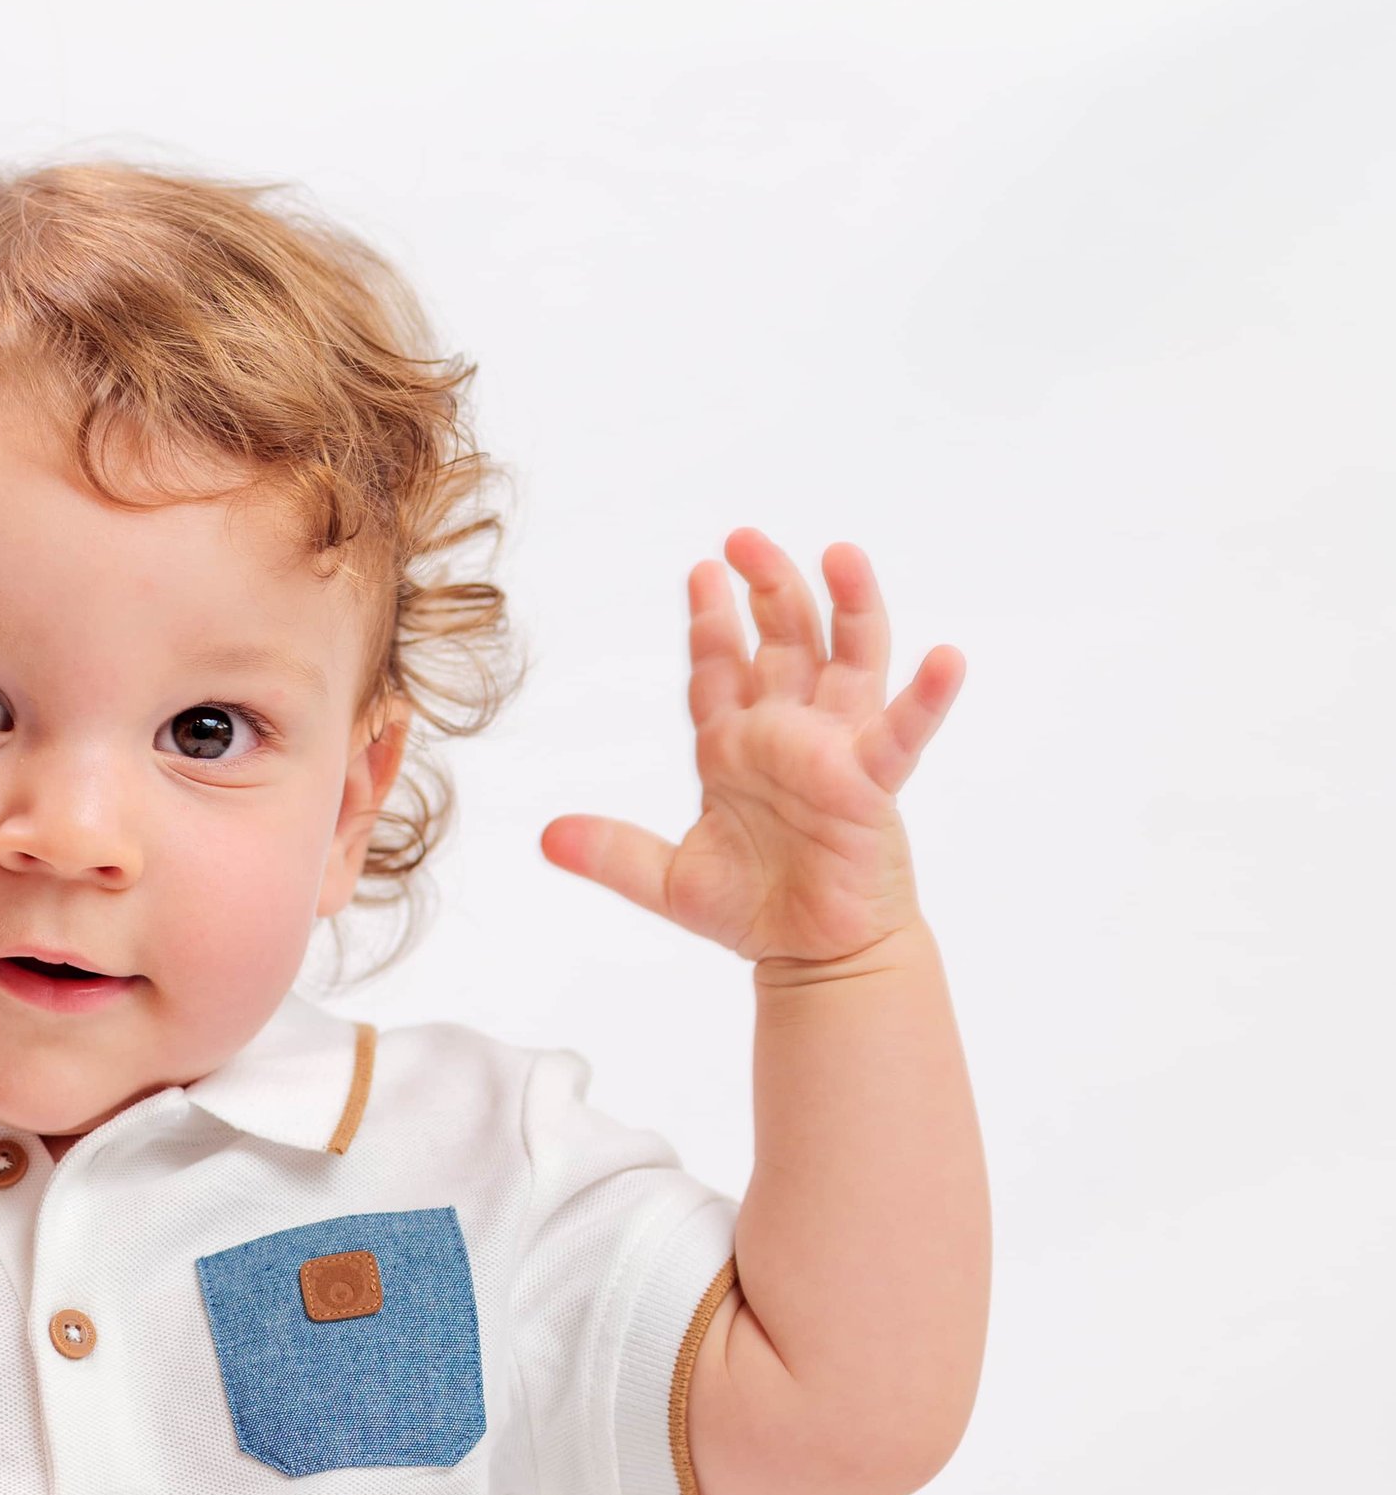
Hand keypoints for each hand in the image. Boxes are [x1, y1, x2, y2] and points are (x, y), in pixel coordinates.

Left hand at [541, 532, 964, 968]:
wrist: (811, 958)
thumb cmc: (752, 912)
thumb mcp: (667, 879)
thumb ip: (611, 852)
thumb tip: (545, 838)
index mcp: (735, 749)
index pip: (721, 669)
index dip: (710, 620)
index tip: (701, 572)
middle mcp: (788, 735)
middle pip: (782, 642)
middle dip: (766, 586)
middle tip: (743, 536)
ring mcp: (835, 752)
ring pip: (848, 660)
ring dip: (847, 605)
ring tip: (839, 551)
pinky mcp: (872, 784)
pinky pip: (902, 733)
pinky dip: (927, 696)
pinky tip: (948, 657)